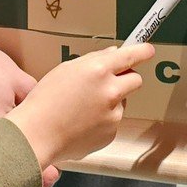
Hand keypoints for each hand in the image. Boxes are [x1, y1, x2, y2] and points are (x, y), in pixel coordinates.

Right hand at [9, 43, 152, 186]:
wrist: (37, 135)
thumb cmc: (45, 101)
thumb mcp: (66, 70)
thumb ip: (94, 61)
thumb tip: (113, 55)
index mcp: (98, 70)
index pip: (131, 56)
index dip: (142, 52)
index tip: (149, 51)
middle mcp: (110, 91)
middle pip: (135, 80)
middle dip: (125, 80)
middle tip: (108, 83)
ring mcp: (113, 115)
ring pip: (122, 103)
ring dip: (110, 102)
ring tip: (82, 109)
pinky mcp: (111, 133)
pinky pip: (112, 122)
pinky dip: (102, 121)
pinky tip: (82, 123)